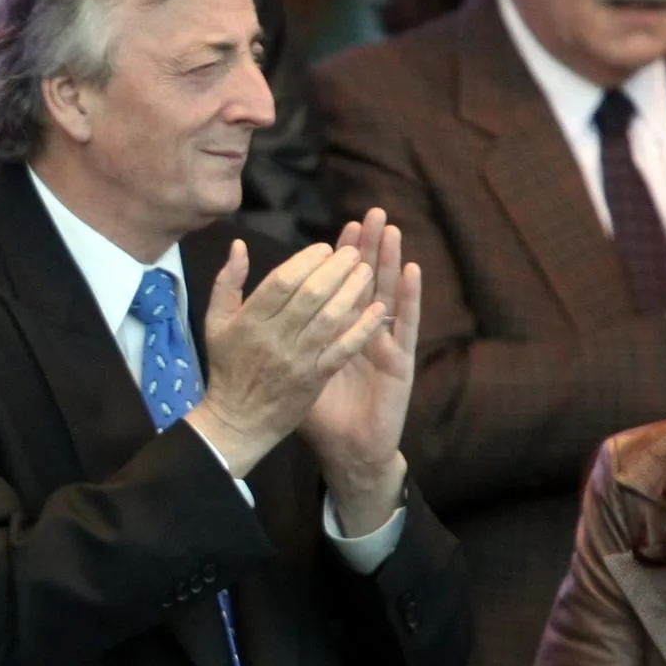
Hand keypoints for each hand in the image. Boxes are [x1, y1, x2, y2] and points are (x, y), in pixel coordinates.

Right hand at [187, 240, 386, 478]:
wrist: (238, 422)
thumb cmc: (228, 368)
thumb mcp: (216, 323)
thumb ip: (227, 282)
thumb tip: (239, 245)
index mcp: (249, 320)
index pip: (281, 281)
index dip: (306, 260)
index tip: (325, 248)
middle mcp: (274, 337)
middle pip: (310, 294)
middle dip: (336, 269)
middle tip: (354, 253)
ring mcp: (297, 359)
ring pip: (330, 318)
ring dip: (352, 291)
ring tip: (367, 271)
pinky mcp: (315, 378)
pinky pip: (342, 349)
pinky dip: (362, 328)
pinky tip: (377, 309)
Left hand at [300, 207, 419, 533]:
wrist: (348, 452)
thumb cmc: (320, 415)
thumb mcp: (292, 372)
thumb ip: (277, 339)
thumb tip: (253, 312)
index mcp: (336, 334)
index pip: (338, 287)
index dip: (339, 259)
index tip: (338, 230)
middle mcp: (363, 334)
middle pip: (366, 282)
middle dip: (366, 248)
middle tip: (370, 214)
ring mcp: (384, 345)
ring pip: (388, 295)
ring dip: (390, 261)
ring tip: (390, 228)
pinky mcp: (399, 362)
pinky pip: (405, 326)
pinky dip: (410, 298)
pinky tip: (411, 270)